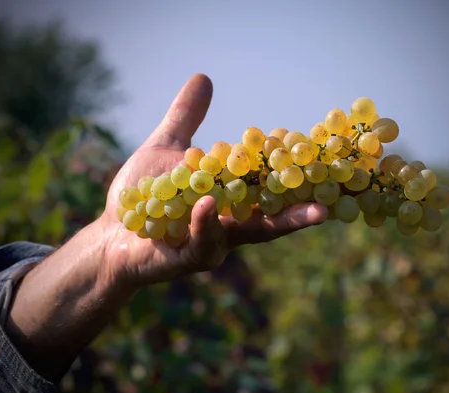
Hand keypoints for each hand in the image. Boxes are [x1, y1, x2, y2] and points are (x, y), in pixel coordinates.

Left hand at [100, 74, 327, 287]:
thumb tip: (205, 77)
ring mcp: (212, 242)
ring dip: (282, 222)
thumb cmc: (141, 194)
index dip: (293, 172)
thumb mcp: (168, 149)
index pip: (269, 185)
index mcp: (230, 197)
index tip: (319, 154)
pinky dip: (208, 224)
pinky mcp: (188, 258)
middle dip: (306, 208)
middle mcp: (229, 223)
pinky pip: (204, 243)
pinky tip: (207, 204)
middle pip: (275, 214)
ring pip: (252, 233)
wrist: (111, 232)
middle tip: (338, 198)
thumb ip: (188, 118)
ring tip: (311, 211)